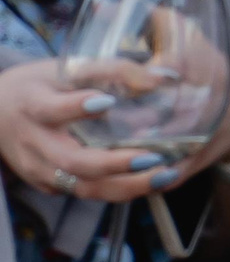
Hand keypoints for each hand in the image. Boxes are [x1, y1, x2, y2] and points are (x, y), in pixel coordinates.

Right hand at [0, 57, 189, 201]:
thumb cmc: (38, 86)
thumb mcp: (65, 68)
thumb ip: (111, 70)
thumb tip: (163, 77)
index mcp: (32, 106)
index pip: (51, 110)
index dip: (76, 108)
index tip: (106, 102)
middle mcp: (34, 143)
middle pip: (72, 162)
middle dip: (114, 164)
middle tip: (153, 157)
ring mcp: (39, 170)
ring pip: (83, 187)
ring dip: (127, 186)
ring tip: (166, 175)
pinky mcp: (48, 185)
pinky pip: (85, 193)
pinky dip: (120, 190)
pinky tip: (152, 181)